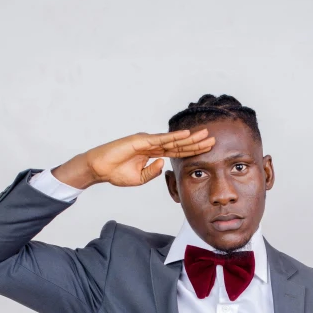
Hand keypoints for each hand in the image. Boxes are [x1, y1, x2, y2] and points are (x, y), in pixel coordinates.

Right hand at [52, 128, 214, 188]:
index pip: (177, 152)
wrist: (100, 168)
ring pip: (173, 139)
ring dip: (189, 137)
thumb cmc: (116, 172)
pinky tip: (186, 135)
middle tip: (213, 138)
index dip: (192, 150)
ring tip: (204, 134)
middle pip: (179, 144)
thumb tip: (162, 164)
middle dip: (196, 142)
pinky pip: (160, 139)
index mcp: (153, 154)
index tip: (207, 149)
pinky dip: (174, 137)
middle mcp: (152, 145)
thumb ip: (152, 172)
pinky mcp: (140, 140)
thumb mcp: (139, 178)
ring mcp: (147, 141)